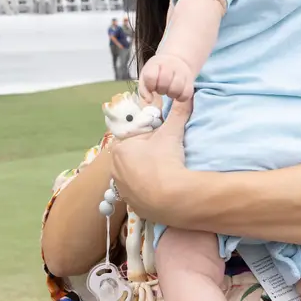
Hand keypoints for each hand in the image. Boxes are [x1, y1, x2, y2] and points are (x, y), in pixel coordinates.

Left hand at [110, 97, 192, 220]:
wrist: (173, 199)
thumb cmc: (166, 161)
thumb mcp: (171, 133)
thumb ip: (177, 112)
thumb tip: (186, 94)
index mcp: (119, 149)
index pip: (130, 138)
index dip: (146, 138)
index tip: (159, 142)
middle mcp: (114, 170)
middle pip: (130, 158)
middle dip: (144, 156)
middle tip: (163, 157)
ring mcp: (122, 190)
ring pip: (132, 177)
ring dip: (143, 174)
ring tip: (162, 175)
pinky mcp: (132, 206)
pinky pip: (137, 194)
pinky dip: (146, 191)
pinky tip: (159, 189)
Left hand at [137, 52, 195, 103]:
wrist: (177, 60)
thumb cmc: (158, 71)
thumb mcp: (146, 75)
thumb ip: (144, 89)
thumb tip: (149, 100)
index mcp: (156, 64)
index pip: (151, 76)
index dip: (150, 85)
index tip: (151, 87)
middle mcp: (170, 66)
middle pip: (164, 83)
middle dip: (160, 89)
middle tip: (161, 88)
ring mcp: (182, 73)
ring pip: (176, 89)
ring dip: (171, 94)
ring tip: (169, 90)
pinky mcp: (191, 81)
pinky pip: (186, 94)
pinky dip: (180, 97)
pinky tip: (177, 93)